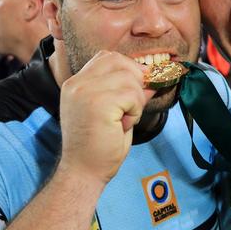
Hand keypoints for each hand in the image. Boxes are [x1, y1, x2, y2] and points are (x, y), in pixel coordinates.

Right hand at [58, 51, 154, 184]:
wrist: (85, 172)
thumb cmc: (100, 145)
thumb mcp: (115, 110)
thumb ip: (129, 91)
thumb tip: (153, 76)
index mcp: (76, 82)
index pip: (108, 57)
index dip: (130, 68)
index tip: (139, 87)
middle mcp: (77, 83)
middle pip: (121, 62)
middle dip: (137, 82)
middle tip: (132, 107)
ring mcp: (85, 91)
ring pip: (131, 79)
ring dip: (137, 101)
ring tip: (124, 120)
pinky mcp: (98, 103)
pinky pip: (132, 96)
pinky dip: (135, 111)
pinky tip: (123, 125)